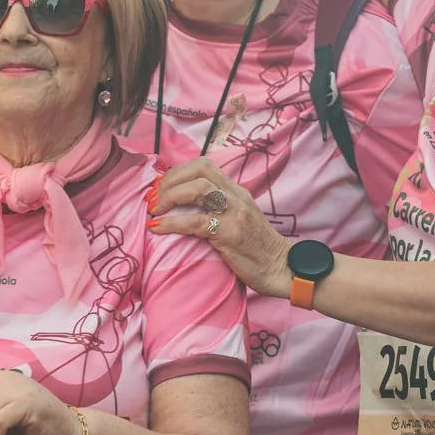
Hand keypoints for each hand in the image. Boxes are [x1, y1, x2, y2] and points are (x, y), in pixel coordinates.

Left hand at [148, 159, 289, 298]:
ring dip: (168, 197)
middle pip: (198, 169)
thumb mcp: (239, 219)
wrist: (281, 268)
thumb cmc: (257, 249)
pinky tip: (157, 228)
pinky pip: (194, 222)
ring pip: (197, 189)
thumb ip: (218, 208)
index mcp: (236, 191)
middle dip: (169, 180)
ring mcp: (234, 213)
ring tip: (153, 210)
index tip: (160, 188)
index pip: (203, 165)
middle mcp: (236, 196)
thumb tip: (185, 207)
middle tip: (152, 198)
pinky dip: (171, 223)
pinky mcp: (230, 233)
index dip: (177, 172)